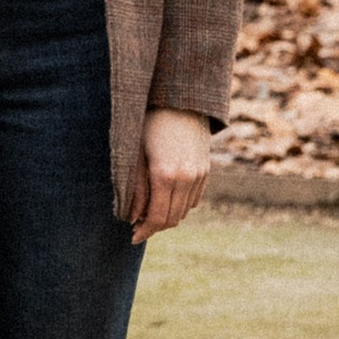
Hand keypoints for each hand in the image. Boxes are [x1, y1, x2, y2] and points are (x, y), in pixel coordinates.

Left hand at [128, 109, 211, 244]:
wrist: (180, 101)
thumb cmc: (149, 124)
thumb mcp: (135, 154)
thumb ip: (134, 189)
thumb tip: (133, 217)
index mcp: (165, 175)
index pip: (158, 217)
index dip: (145, 231)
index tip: (133, 237)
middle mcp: (187, 178)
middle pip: (173, 219)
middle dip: (155, 227)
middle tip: (138, 228)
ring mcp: (199, 175)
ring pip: (184, 211)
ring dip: (168, 217)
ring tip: (149, 213)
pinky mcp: (206, 170)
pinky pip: (194, 199)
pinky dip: (180, 205)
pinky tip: (166, 200)